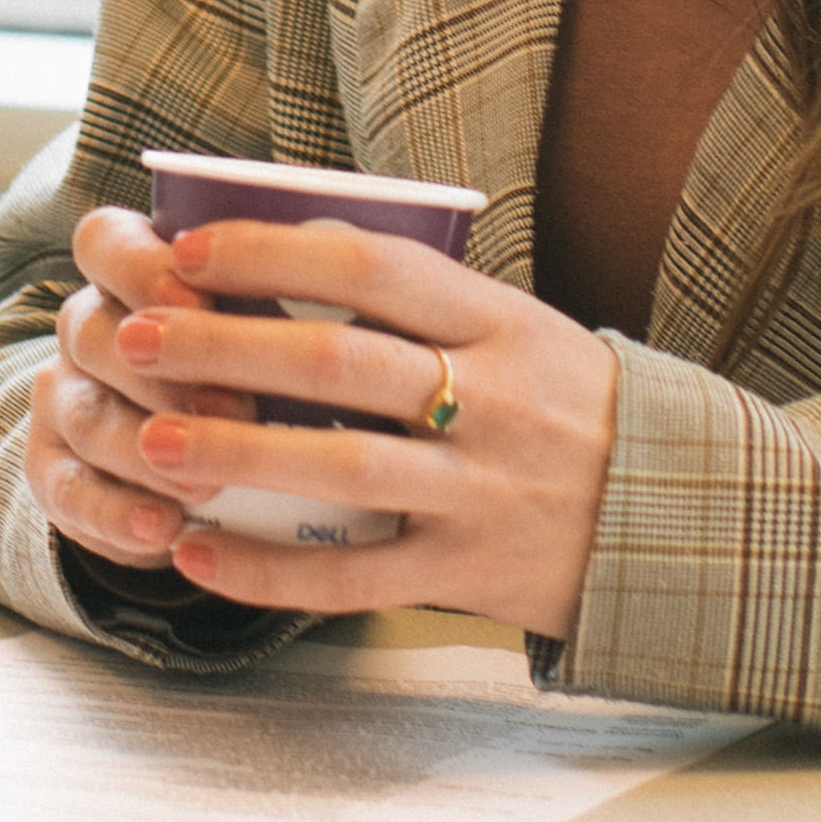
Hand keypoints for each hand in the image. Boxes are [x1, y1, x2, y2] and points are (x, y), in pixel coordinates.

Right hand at [19, 206, 245, 573]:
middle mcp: (88, 330)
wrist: (207, 469)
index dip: (142, 267)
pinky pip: (70, 493)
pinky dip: (117, 514)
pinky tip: (162, 529)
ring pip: (86, 415)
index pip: (105, 243)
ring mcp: (66, 401)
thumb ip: (279, 313)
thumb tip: (346, 304)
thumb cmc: (258, 373)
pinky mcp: (55, 473)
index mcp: (127, 272)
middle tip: (236, 404)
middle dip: (166, 371)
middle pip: (92, 331)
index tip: (198, 296)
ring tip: (208, 483)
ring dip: (145, 450)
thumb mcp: (269, 333)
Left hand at [98, 208, 619, 640]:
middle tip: (139, 336)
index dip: (273, 253)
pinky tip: (198, 554)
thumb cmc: (572, 411)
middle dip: (226, 346)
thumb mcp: (525, 333)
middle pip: (342, 363)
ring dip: (237, 452)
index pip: (374, 269)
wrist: (681, 520)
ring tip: (151, 441)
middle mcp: (496, 402)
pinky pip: (355, 577)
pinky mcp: (469, 572)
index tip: (189, 249)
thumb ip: (426, 304)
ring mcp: (483, 492)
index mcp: (505, 324)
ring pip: (344, 469)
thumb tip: (290, 244)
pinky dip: (269, 571)